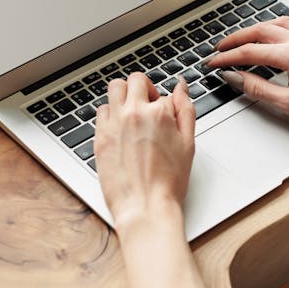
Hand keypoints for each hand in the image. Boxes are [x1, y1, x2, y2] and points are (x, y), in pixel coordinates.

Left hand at [94, 72, 195, 229]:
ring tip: (131, 112)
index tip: (166, 118)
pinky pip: (101, 111)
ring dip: (124, 95)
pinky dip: (110, 114)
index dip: (167, 106)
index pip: (163, 94)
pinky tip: (119, 129)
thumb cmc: (168, 182)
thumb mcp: (188, 143)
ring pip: (114, 88)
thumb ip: (186, 110)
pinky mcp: (100, 136)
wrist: (145, 207)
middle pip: (135, 80)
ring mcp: (114, 123)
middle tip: (149, 105)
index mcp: (159, 113)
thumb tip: (181, 86)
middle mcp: (134, 113)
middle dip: (144, 88)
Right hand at [207, 17, 288, 133]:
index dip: (226, 58)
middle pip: (258, 31)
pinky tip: (268, 40)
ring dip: (253, 30)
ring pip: (274, 25)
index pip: (249, 51)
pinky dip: (271, 30)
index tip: (212, 63)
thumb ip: (258, 88)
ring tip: (239, 41)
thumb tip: (236, 78)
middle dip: (235, 39)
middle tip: (218, 49)